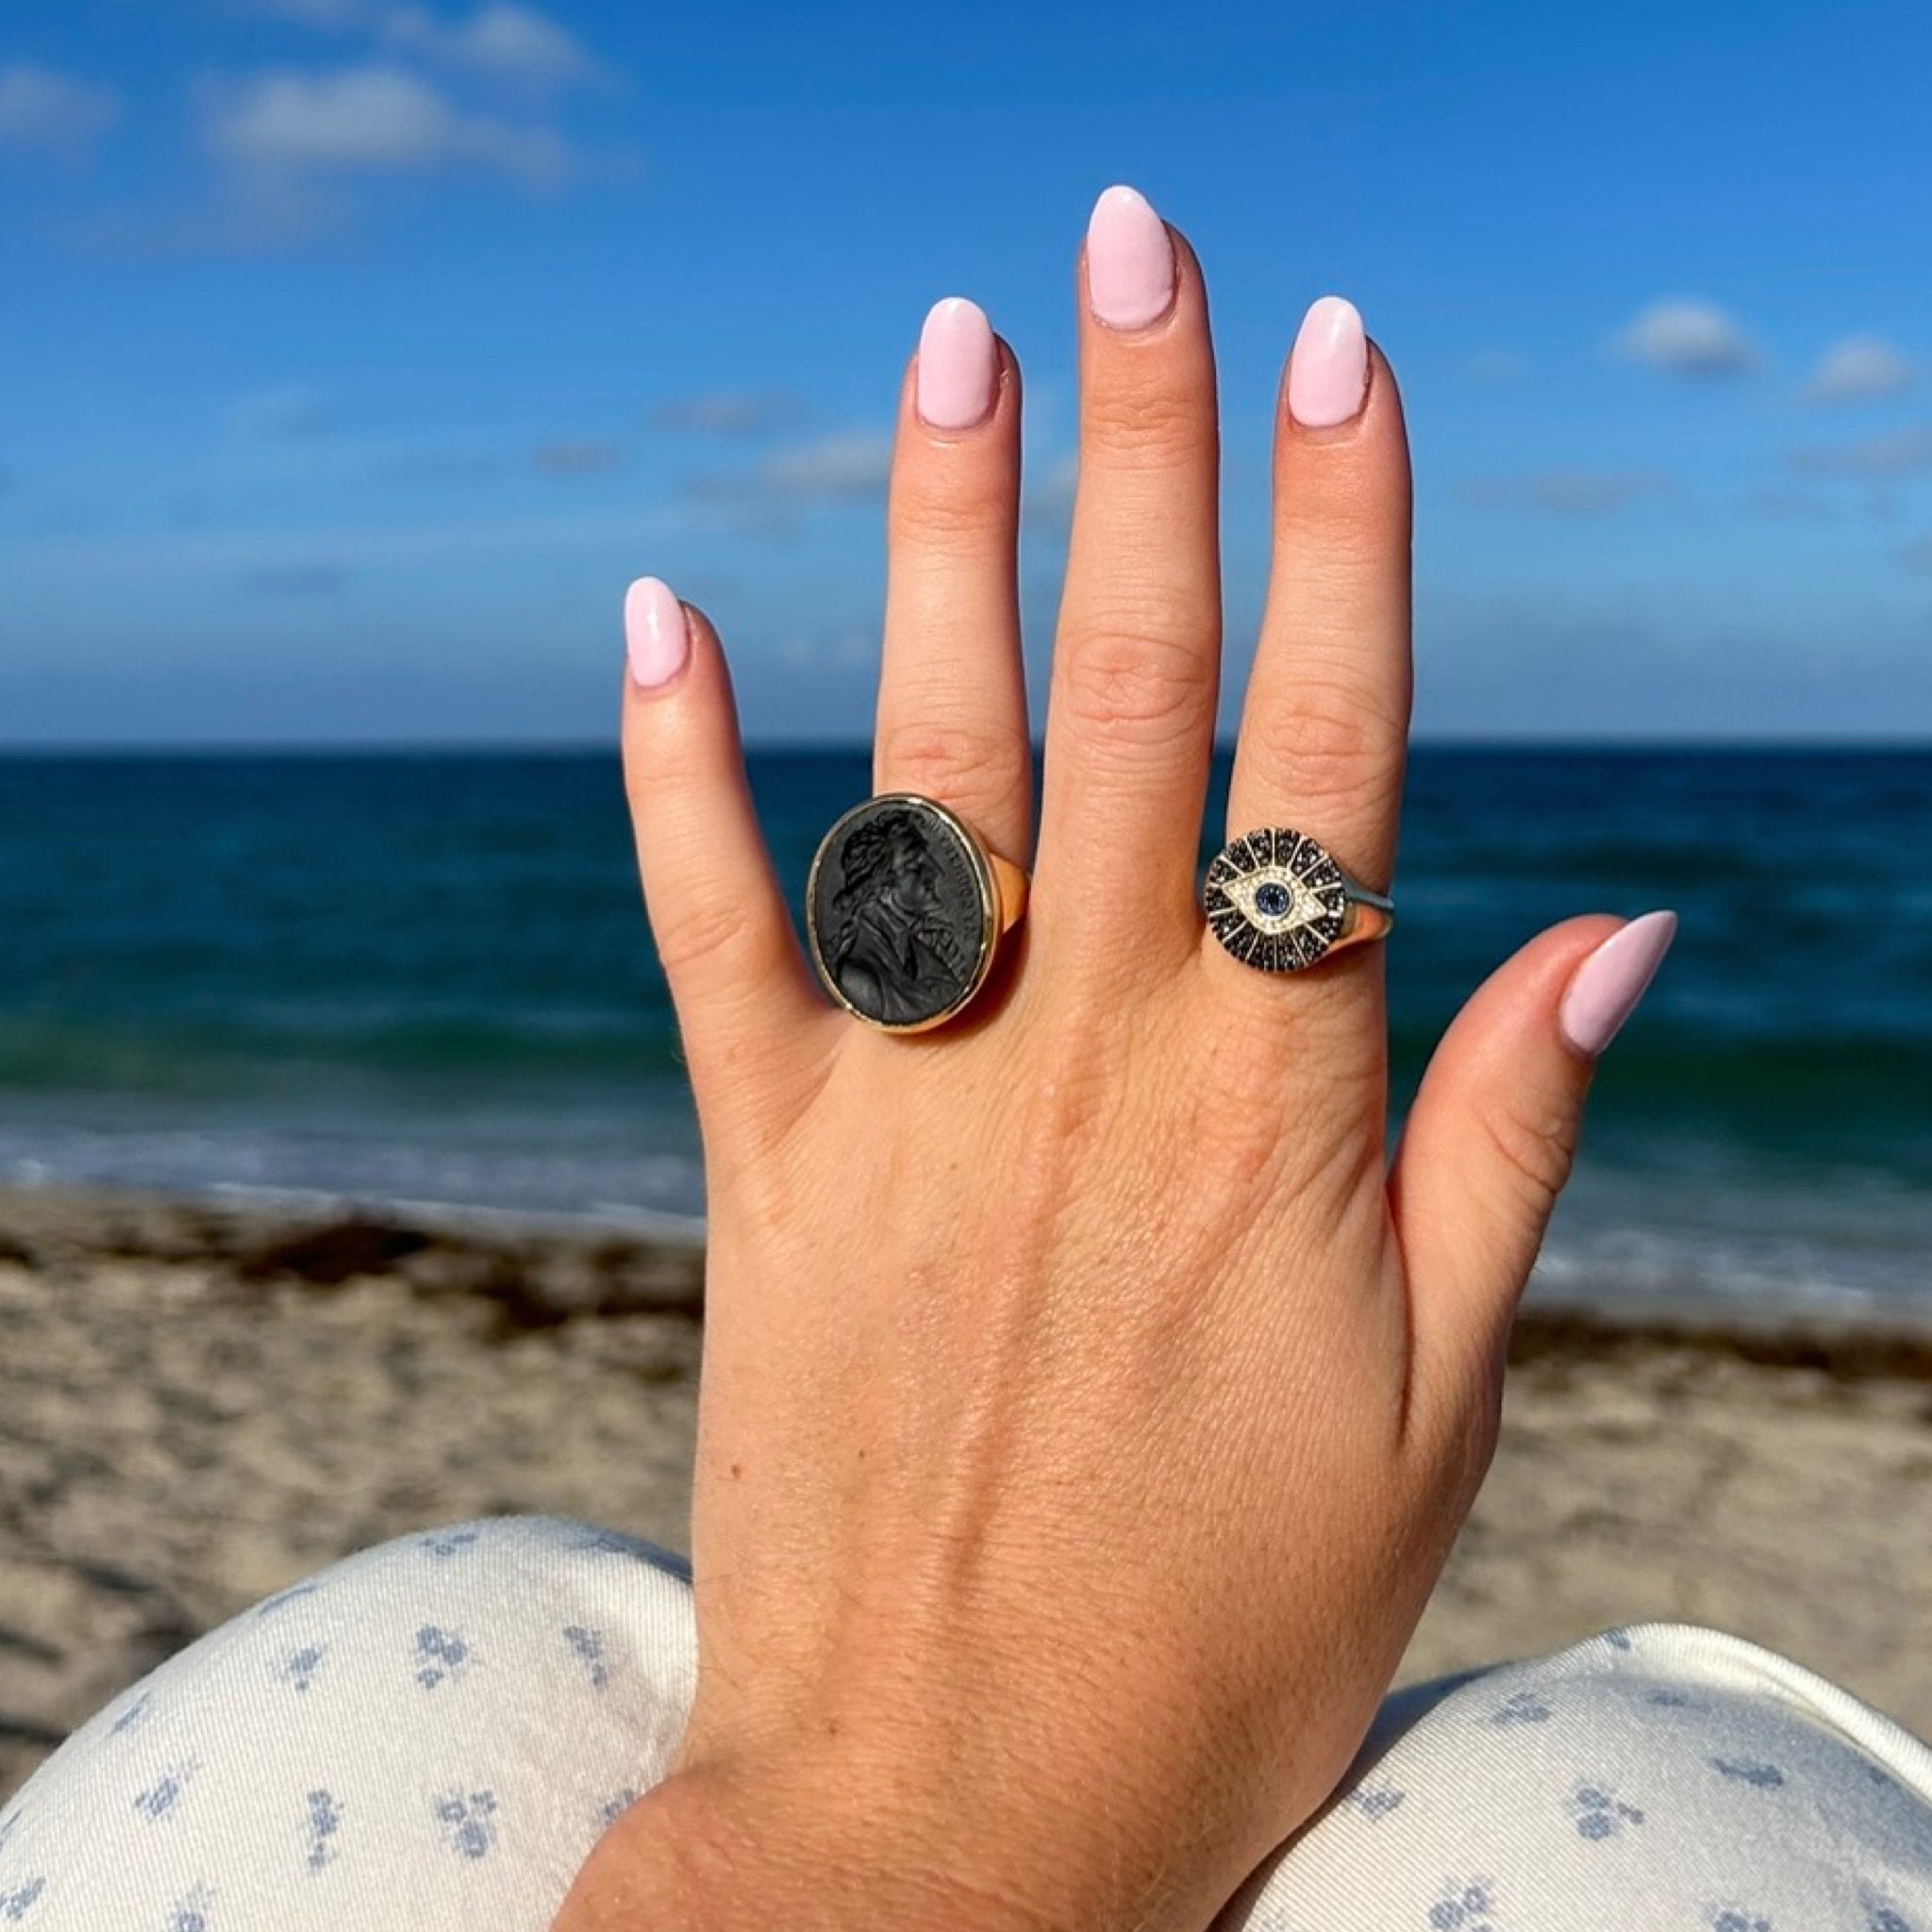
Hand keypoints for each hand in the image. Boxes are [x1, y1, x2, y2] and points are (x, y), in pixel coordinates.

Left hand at [553, 186, 1673, 1931]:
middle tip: (1138, 245)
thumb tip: (1620, 922)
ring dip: (940, 538)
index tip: (1338, 358)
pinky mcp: (764, 1170)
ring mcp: (903, 1105)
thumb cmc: (1221, 1633)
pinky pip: (712, 934)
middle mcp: (1081, 1065)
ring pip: (925, 765)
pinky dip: (677, 771)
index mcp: (1269, 1114)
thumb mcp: (1436, 1410)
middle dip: (1143, 451)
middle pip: (1130, 697)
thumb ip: (1508, 1141)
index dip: (1341, 538)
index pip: (1329, 754)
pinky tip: (661, 617)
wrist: (944, 1813)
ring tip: (954, 346)